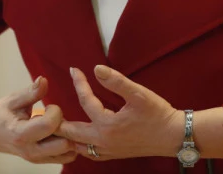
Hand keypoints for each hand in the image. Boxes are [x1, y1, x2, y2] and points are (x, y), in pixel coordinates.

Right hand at [0, 76, 76, 164]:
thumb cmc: (1, 113)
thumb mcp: (14, 99)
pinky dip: (68, 144)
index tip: (49, 106)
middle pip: (64, 143)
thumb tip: (44, 80)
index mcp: (21, 134)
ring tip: (56, 125)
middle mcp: (31, 151)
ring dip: (68, 137)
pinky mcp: (43, 161)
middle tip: (55, 117)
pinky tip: (57, 132)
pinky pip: (66, 157)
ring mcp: (37, 159)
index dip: (55, 111)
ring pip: (68, 152)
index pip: (49, 125)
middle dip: (65, 126)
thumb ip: (31, 92)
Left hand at [55, 65, 180, 160]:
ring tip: (57, 121)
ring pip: (77, 146)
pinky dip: (78, 145)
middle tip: (48, 105)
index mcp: (107, 126)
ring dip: (66, 134)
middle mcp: (103, 142)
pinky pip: (88, 153)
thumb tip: (96, 69)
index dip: (79, 83)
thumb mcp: (138, 94)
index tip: (73, 69)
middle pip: (70, 132)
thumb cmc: (158, 114)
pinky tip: (78, 137)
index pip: (85, 102)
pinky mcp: (113, 154)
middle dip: (58, 118)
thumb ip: (116, 81)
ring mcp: (107, 150)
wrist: (174, 136)